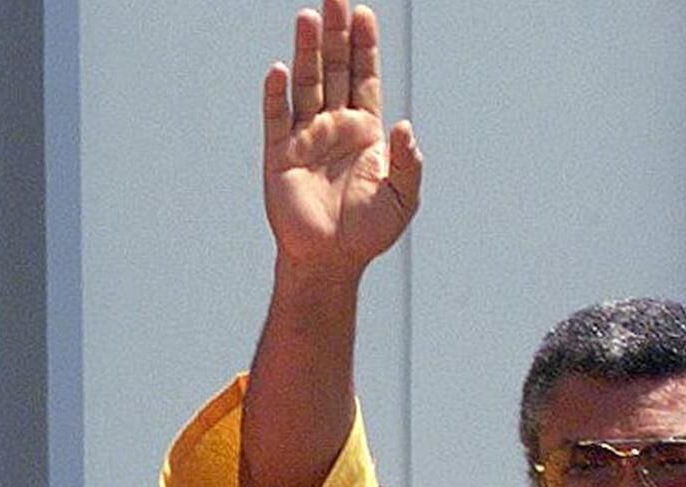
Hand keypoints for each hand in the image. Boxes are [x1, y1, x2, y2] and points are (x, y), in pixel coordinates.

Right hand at [263, 1, 421, 280]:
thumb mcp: (402, 198)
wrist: (330, 262)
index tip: (364, 14)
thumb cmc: (368, 233)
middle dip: (336, 34)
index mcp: (364, 131)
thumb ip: (408, 161)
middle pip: (334, 69)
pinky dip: (276, 94)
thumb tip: (404, 126)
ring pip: (306, 85)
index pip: (364, 77)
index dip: (364, 46)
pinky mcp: (279, 156)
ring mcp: (305, 138)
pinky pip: (276, 118)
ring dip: (307, 51)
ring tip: (309, 17)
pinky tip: (281, 70)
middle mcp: (333, 126)